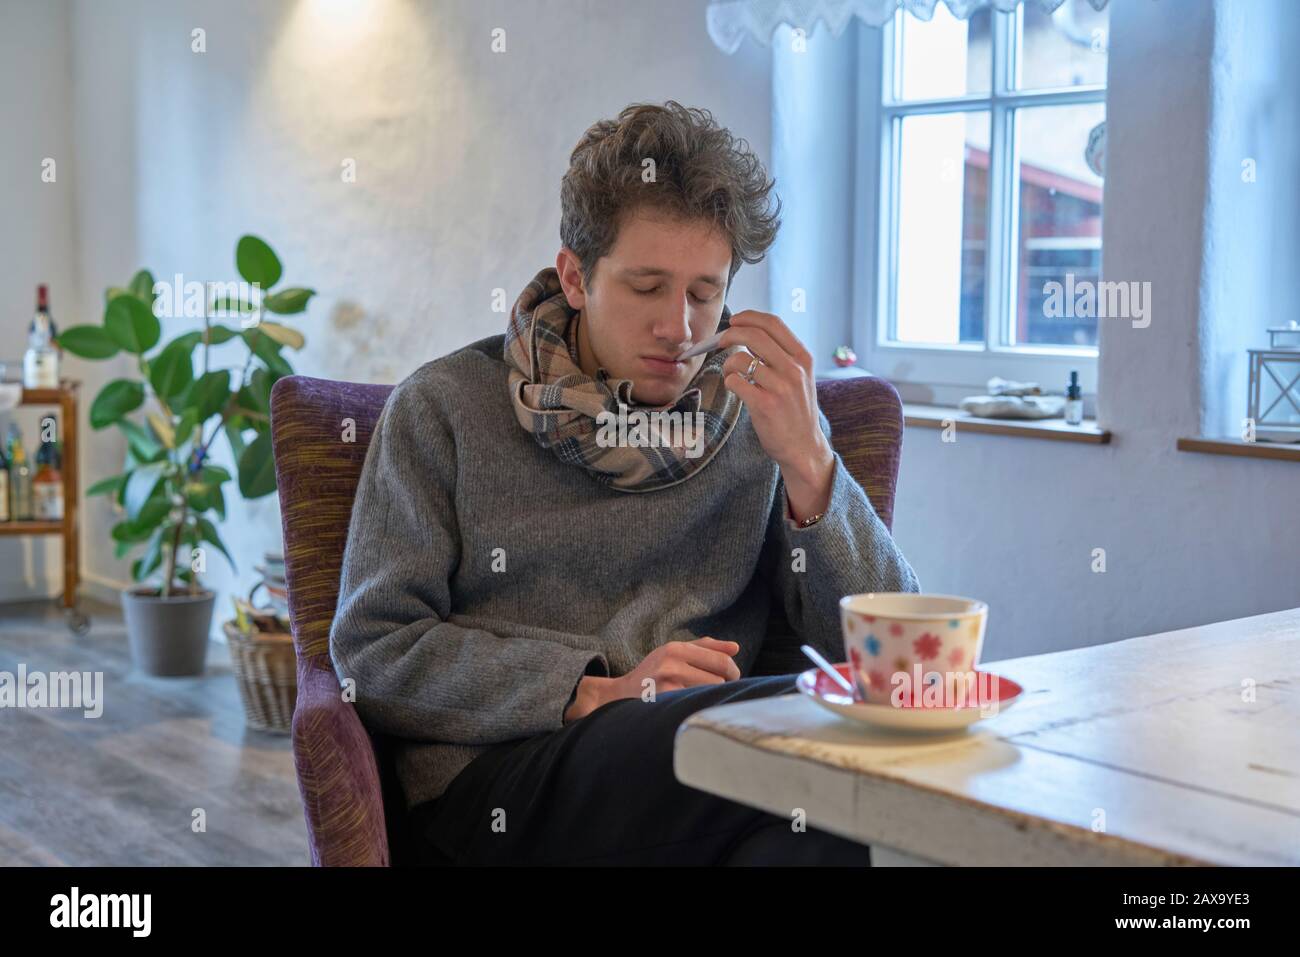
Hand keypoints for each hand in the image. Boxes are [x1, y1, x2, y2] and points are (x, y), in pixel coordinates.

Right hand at [563, 637, 740, 721]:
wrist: (619, 697)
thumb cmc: (653, 674)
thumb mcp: (674, 653)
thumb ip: (705, 647)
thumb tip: (735, 648)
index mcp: (675, 648)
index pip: (721, 660)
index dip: (733, 671)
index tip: (732, 678)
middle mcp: (671, 663)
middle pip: (719, 678)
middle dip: (724, 686)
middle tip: (719, 690)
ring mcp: (668, 684)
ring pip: (710, 693)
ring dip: (711, 697)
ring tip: (700, 698)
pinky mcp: (666, 703)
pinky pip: (697, 705)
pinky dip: (700, 707)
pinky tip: (691, 707)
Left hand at [719, 311, 834, 521]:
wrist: (804, 446)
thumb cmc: (795, 410)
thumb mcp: (799, 377)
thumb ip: (780, 355)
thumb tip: (749, 334)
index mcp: (803, 357)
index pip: (774, 323)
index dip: (750, 317)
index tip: (735, 320)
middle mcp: (794, 369)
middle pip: (755, 336)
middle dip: (730, 334)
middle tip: (720, 341)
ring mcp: (781, 387)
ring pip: (740, 359)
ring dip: (727, 364)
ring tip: (731, 374)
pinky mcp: (766, 405)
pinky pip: (735, 382)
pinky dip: (729, 382)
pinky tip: (735, 388)